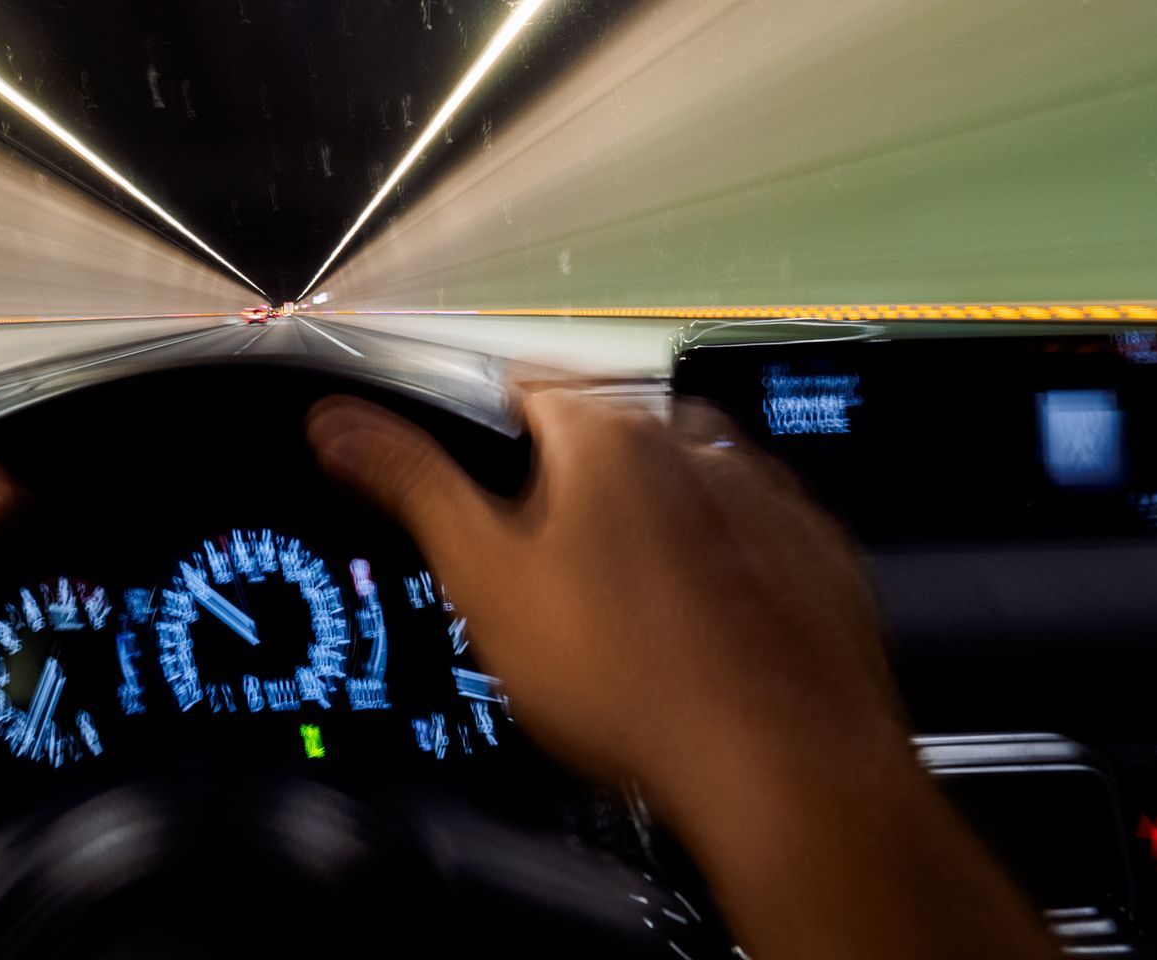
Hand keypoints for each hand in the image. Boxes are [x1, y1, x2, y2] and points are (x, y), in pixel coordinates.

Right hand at [307, 389, 900, 809]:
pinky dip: (715, 566)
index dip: (481, 426)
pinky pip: (747, 539)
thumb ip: (410, 485)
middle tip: (535, 564)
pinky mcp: (815, 556)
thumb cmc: (633, 683)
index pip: (522, 385)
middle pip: (603, 439)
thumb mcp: (486, 580)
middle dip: (563, 485)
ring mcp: (768, 499)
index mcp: (608, 434)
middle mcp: (697, 445)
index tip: (469, 468)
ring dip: (644, 522)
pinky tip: (690, 631)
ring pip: (679, 486)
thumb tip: (341, 426)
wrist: (780, 771)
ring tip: (614, 611)